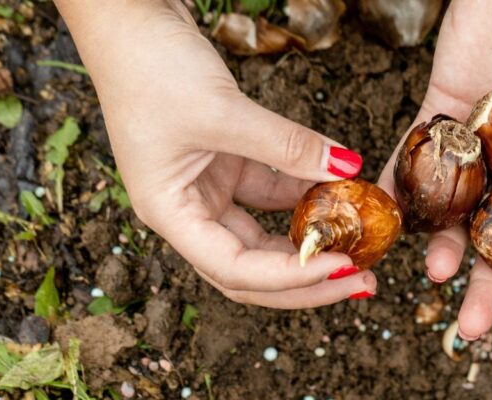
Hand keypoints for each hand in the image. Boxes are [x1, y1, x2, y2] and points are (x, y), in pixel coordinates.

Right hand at [55, 0, 375, 306]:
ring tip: (362, 245)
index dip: (292, 278)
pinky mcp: (226, 164)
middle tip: (365, 281)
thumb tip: (348, 169)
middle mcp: (187, 212)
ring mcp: (207, 190)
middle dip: (309, 281)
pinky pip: (272, 193)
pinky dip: (305, 194)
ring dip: (312, 241)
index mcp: (169, 214)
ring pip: (266, 236)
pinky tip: (342, 192)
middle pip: (253, 270)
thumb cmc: (149, 64)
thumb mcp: (223, 111)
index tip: (343, 266)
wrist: (126, 15)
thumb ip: (287, 145)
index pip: (235, 270)